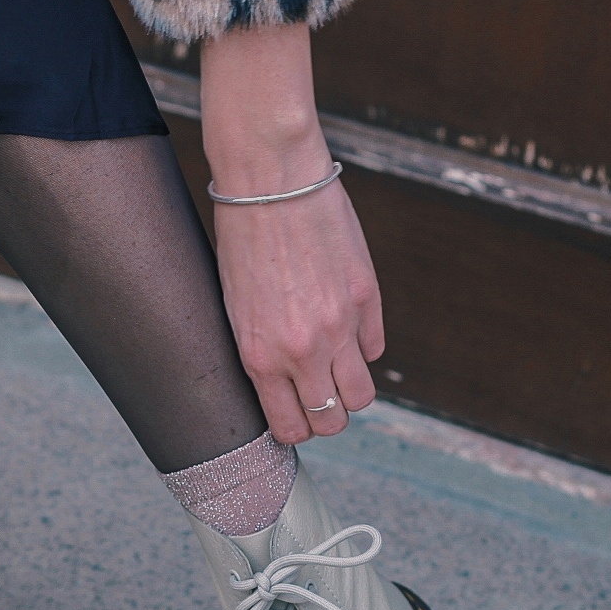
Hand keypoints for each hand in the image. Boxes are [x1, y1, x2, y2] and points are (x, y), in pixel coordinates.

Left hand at [201, 25, 383, 444]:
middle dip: (324, 415)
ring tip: (333, 367)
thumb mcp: (235, 308)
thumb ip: (262, 353)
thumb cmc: (240, 241)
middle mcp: (303, 350)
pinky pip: (375, 347)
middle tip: (314, 393)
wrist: (270, 180)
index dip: (295, 428)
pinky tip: (344, 325)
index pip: (291, 429)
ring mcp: (340, 325)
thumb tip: (286, 386)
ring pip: (361, 395)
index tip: (292, 414)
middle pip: (332, 420)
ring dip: (349, 389)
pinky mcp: (367, 295)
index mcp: (260, 357)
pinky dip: (362, 346)